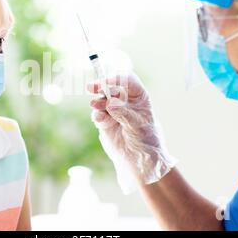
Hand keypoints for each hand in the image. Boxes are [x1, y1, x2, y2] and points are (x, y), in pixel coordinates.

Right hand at [88, 73, 176, 193]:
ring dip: (98, 101)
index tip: (107, 82)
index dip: (117, 78)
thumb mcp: (138, 126)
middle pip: (112, 86)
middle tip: (91, 87)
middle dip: (101, 85)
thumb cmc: (146, 140)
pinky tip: (100, 120)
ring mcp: (114, 110)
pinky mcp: (106, 121)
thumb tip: (110, 103)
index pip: (128, 80)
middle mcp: (126, 101)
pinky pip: (98, 113)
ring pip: (102, 99)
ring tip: (96, 106)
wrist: (139, 160)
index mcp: (139, 97)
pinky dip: (97, 115)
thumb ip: (124, 113)